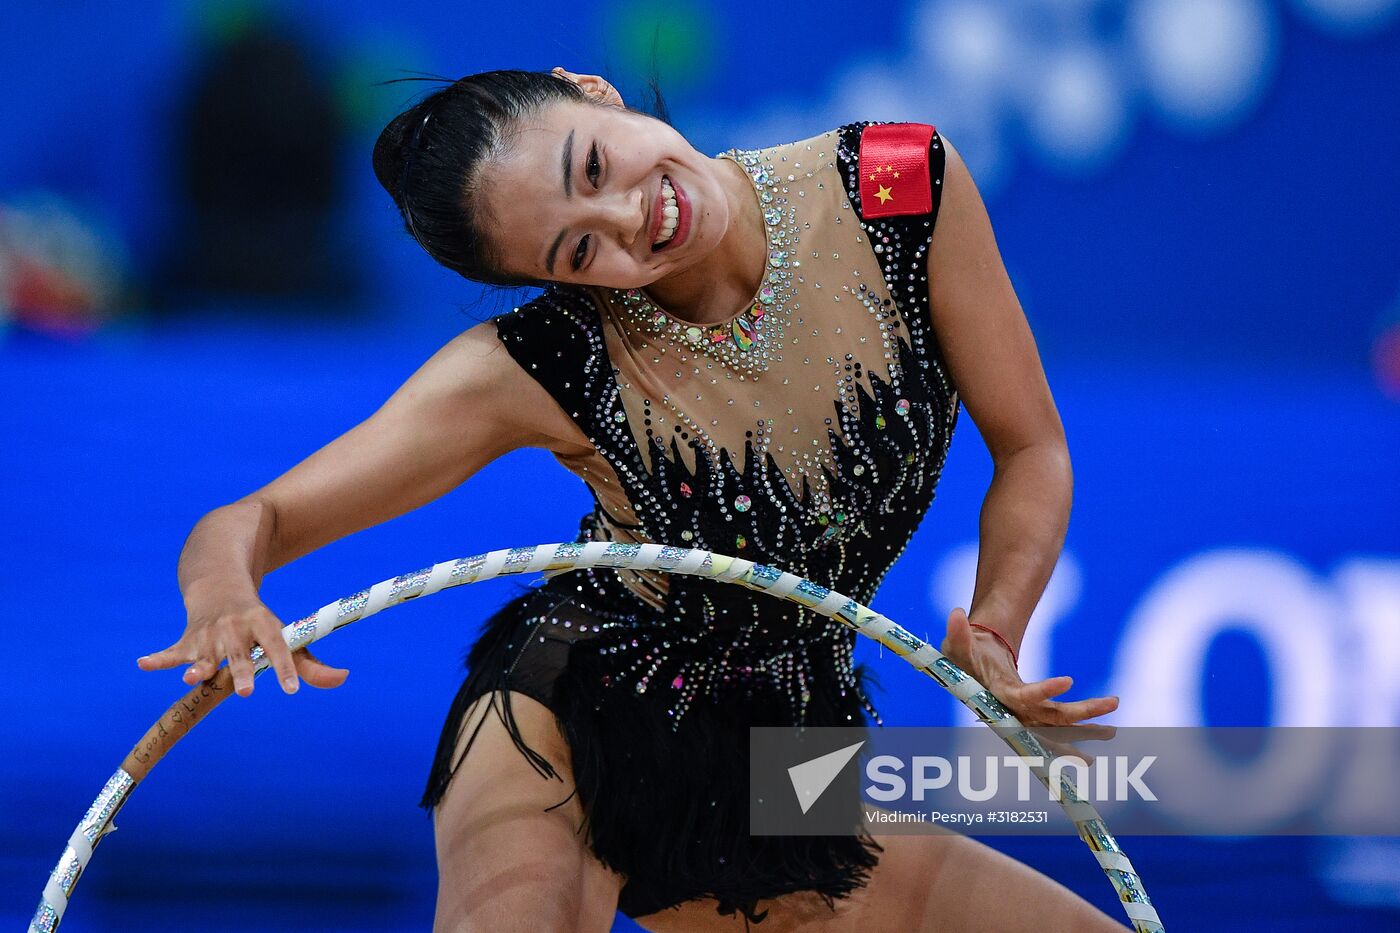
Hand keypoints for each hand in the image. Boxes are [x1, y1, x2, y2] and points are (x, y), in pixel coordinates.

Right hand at [137, 589, 348, 696]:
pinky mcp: (187, 639)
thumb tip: (344, 678)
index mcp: (264, 624)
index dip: (286, 667)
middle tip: (245, 693)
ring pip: (204, 652)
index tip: (291, 690)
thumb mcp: (285, 635)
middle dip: (240, 672)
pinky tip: (143, 664)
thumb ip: (309, 663)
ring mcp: (209, 633)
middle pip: (239, 654)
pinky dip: (157, 658)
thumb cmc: (259, 622)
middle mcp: (236, 628)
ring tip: (190, 678)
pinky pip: (171, 651)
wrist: (220, 583)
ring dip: (198, 664)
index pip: (278, 647)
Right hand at [939, 607, 1117, 729]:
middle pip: (1051, 717)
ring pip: (1060, 726)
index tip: (1068, 679)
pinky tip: (1103, 731)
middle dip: (1081, 713)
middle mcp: (1016, 711)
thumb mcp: (958, 643)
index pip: (1024, 697)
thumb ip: (957, 632)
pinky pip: (1061, 726)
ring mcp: (1027, 715)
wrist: (970, 669)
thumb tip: (956, 612)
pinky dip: (1080, 731)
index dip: (1044, 691)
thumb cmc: (964, 655)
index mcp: (998, 694)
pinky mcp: (1036, 714)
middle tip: (1111, 703)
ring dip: (1086, 728)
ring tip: (1112, 730)